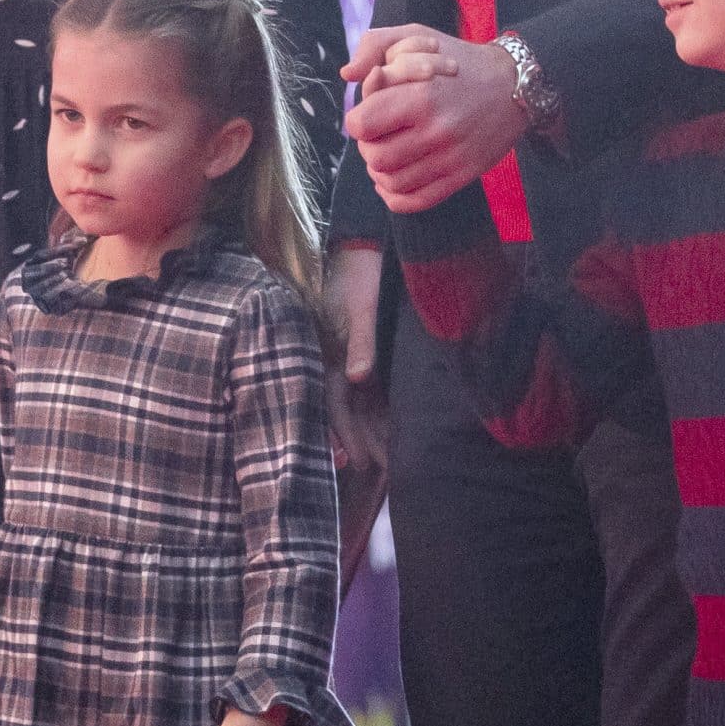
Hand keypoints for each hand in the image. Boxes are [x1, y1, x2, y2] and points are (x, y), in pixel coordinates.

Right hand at [325, 245, 388, 474]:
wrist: (362, 249)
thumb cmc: (359, 276)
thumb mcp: (360, 307)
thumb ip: (361, 342)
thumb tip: (357, 378)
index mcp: (330, 356)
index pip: (338, 407)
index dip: (349, 436)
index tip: (363, 464)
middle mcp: (339, 365)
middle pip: (352, 415)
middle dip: (368, 444)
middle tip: (387, 476)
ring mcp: (352, 362)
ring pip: (364, 408)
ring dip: (376, 434)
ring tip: (393, 464)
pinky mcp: (367, 356)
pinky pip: (373, 394)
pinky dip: (382, 415)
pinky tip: (394, 433)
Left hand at [343, 25, 525, 213]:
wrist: (514, 85)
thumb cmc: (457, 61)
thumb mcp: (416, 37)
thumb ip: (374, 46)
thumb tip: (347, 75)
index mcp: (422, 96)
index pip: (361, 125)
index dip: (357, 120)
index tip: (368, 114)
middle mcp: (437, 131)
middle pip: (374, 157)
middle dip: (368, 146)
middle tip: (379, 134)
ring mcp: (451, 158)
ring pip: (391, 182)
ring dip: (380, 171)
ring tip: (388, 153)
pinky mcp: (462, 177)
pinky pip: (414, 201)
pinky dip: (394, 196)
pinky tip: (393, 179)